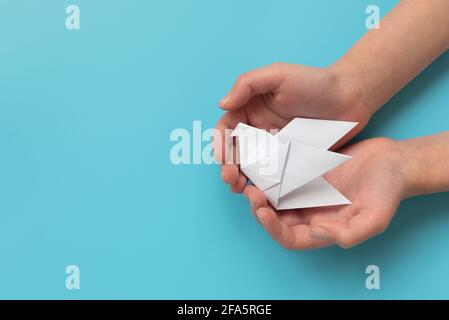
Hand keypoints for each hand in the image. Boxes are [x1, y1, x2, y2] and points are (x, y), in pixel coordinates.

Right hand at [214, 62, 369, 192]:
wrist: (351, 97)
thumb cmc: (315, 81)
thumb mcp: (277, 74)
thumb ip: (247, 85)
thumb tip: (222, 104)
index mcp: (250, 110)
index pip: (227, 129)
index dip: (220, 144)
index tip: (222, 158)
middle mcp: (259, 130)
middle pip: (235, 152)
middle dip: (228, 167)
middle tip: (230, 180)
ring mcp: (275, 148)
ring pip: (251, 168)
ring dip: (242, 180)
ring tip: (241, 189)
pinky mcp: (291, 162)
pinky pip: (273, 176)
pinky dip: (264, 185)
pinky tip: (262, 192)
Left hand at [245, 138, 407, 248]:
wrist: (395, 161)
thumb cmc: (388, 191)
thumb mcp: (375, 218)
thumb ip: (349, 234)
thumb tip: (316, 233)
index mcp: (324, 229)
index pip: (289, 237)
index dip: (272, 229)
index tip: (262, 212)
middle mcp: (312, 212)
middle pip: (277, 217)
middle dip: (260, 208)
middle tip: (250, 192)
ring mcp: (308, 191)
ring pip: (276, 196)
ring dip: (262, 190)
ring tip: (251, 177)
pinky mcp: (308, 172)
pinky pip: (284, 175)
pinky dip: (272, 172)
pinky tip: (264, 162)